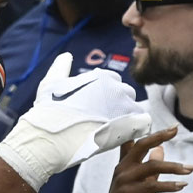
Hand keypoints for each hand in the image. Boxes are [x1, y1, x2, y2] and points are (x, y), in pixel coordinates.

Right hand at [0, 52, 151, 189]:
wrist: (52, 136)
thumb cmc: (49, 111)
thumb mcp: (51, 82)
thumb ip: (61, 67)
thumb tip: (67, 55)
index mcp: (101, 77)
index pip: (113, 80)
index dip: (105, 94)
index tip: (96, 106)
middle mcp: (116, 89)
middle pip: (126, 93)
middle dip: (118, 104)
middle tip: (104, 119)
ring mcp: (124, 107)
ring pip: (134, 109)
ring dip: (126, 117)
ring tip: (111, 130)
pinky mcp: (130, 125)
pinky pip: (142, 124)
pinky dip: (136, 129)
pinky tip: (122, 136)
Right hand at [100, 127, 192, 192]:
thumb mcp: (142, 183)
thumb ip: (150, 167)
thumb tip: (161, 149)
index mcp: (125, 164)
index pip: (133, 141)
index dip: (149, 131)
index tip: (171, 127)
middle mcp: (123, 169)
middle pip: (140, 146)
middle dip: (159, 136)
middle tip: (175, 130)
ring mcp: (124, 181)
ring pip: (152, 166)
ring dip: (174, 167)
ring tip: (190, 169)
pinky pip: (153, 186)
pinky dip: (170, 185)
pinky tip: (182, 185)